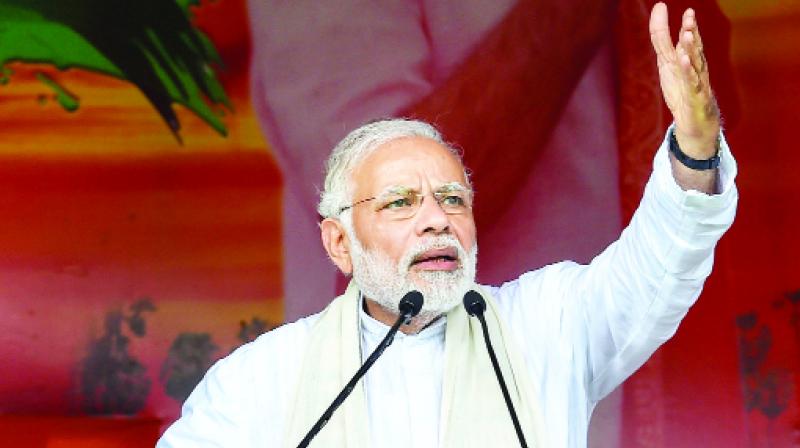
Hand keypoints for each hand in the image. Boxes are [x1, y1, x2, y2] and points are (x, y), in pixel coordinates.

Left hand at [649, 2, 719, 158]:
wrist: (694, 124)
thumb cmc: (682, 91)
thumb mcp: (668, 64)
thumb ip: (663, 41)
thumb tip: (659, 13)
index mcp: (690, 60)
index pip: (688, 40)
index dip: (686, 25)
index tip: (685, 10)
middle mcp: (696, 69)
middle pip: (694, 49)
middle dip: (691, 33)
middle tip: (689, 17)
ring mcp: (697, 84)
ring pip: (695, 65)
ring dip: (691, 50)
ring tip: (685, 35)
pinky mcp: (695, 99)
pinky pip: (692, 84)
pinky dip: (688, 73)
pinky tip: (683, 62)